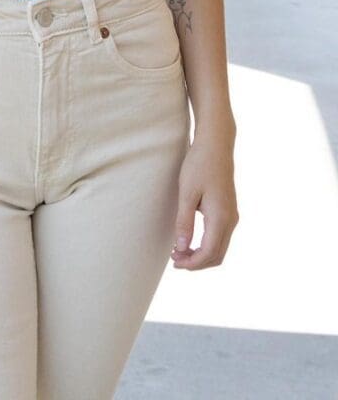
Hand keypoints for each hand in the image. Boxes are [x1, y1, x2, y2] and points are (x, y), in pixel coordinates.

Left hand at [171, 132, 238, 269]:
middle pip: (217, 256)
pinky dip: (207, 245)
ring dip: (202, 255)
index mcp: (221, 217)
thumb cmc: (199, 165)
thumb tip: (182, 248)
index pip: (209, 253)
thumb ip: (184, 222)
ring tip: (180, 251)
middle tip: (175, 259)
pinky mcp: (229, 210)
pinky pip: (221, 237)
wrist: (216, 144)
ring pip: (220, 248)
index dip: (192, 263)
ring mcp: (232, 215)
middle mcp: (231, 220)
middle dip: (197, 263)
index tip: (175, 262)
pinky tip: (191, 239)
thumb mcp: (187, 193)